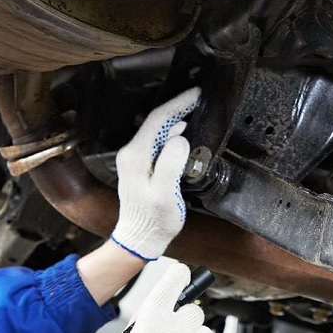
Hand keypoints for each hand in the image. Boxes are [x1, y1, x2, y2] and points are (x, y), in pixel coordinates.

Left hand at [110, 88, 199, 260]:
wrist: (140, 238)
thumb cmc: (154, 220)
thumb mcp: (165, 194)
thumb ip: (171, 165)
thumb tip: (180, 139)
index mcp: (136, 155)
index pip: (158, 119)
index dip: (178, 104)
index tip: (197, 94)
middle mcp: (132, 153)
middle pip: (156, 121)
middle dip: (178, 107)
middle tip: (201, 98)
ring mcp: (135, 159)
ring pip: (157, 130)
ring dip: (176, 118)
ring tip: (197, 110)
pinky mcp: (141, 166)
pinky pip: (158, 141)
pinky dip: (173, 132)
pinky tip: (186, 132)